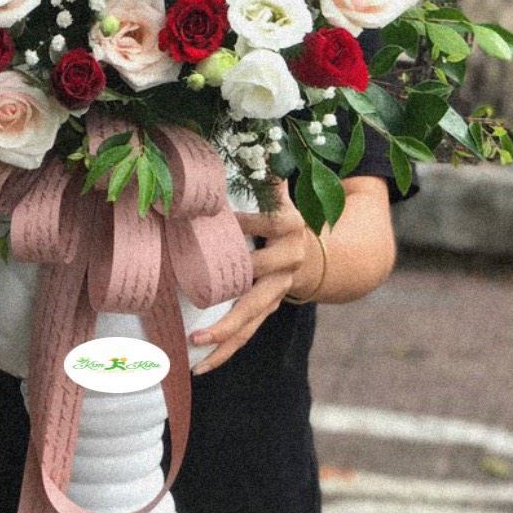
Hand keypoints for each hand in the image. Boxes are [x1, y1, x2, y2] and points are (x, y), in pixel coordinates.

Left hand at [190, 179, 322, 375]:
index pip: (268, 224)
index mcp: (291, 228)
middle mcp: (287, 264)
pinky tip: (201, 367)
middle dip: (233, 291)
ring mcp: (277, 292)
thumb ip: (268, 175)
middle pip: (260, 280)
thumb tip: (258, 146)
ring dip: (224, 335)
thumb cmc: (287, 216)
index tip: (222, 217)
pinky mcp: (267, 311)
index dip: (247, 221)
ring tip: (195, 345)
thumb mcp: (283, 193)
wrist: (317, 252)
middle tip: (202, 294)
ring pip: (251, 318)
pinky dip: (224, 352)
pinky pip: (246, 335)